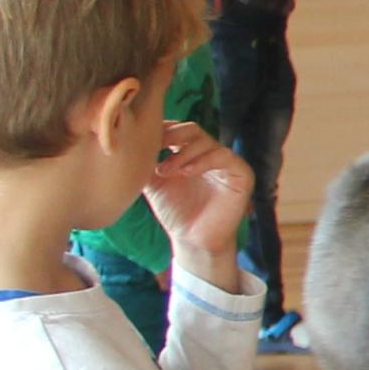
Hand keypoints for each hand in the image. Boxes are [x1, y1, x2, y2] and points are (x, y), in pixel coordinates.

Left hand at [144, 120, 255, 266]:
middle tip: (154, 147)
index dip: (161, 130)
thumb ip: (144, 162)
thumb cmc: (175, 212)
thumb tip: (127, 142)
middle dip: (172, 135)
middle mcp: (209, 153)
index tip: (142, 139)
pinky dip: (203, 161)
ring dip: (183, 154)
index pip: (178, 129)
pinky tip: (186, 173)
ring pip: (207, 142)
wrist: (193, 240)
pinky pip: (224, 157)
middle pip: (192, 129)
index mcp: (190, 152)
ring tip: (164, 171)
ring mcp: (226, 162)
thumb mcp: (153, 183)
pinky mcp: (241, 174)